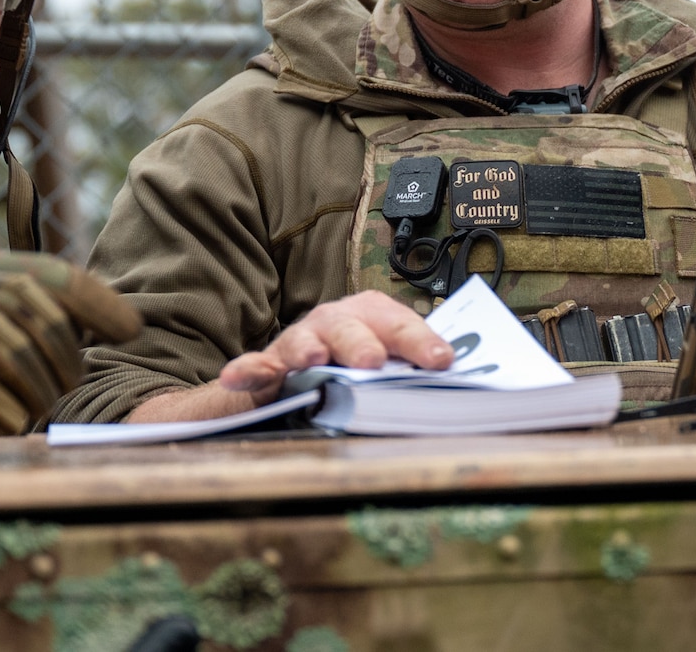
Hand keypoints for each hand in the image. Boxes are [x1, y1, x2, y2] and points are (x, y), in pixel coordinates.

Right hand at [0, 251, 140, 455]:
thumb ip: (45, 321)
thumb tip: (129, 323)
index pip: (41, 270)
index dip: (92, 298)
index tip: (131, 331)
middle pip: (17, 301)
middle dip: (58, 347)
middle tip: (73, 386)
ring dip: (29, 380)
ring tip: (43, 410)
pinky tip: (14, 424)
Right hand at [217, 290, 453, 404]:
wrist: (298, 376)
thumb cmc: (353, 366)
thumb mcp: (385, 363)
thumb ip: (411, 368)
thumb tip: (456, 380)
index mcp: (371, 316)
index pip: (399, 324)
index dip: (421, 341)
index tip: (442, 361)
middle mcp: (336, 323)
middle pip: (350, 328)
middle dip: (363, 343)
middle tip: (373, 361)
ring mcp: (301, 342)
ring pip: (304, 342)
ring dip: (309, 349)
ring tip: (315, 361)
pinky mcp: (270, 366)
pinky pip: (257, 366)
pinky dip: (248, 369)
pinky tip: (240, 375)